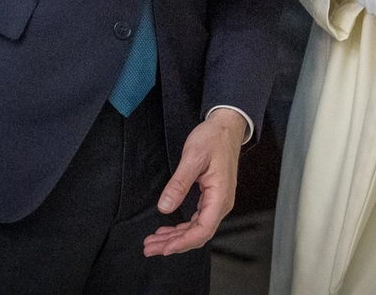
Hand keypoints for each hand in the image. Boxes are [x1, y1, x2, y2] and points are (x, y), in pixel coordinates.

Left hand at [143, 108, 244, 256]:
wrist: (226, 127)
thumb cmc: (214, 138)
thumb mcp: (193, 158)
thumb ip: (179, 184)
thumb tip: (164, 207)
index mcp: (220, 196)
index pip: (203, 230)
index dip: (183, 242)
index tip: (164, 248)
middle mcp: (221, 203)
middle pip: (198, 234)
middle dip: (173, 244)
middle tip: (149, 248)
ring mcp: (217, 202)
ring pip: (196, 229)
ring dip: (175, 237)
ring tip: (153, 242)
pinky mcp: (211, 198)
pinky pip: (197, 220)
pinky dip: (181, 228)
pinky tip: (167, 230)